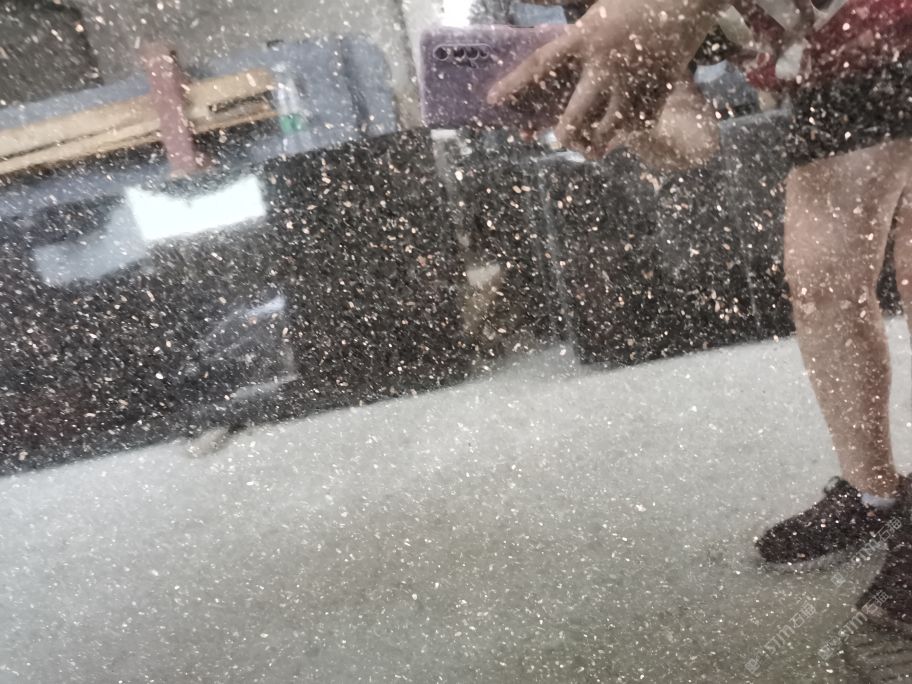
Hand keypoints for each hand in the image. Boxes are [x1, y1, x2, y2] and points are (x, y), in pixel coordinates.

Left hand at [488, 0, 723, 157]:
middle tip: (561, 138)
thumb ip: (563, 13)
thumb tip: (526, 1)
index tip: (492, 102)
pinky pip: (634, 128)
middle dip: (564, 135)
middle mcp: (604, 66)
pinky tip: (622, 131)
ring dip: (593, 143)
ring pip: (604, 133)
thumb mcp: (594, 3)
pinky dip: (625, 133)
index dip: (513, 85)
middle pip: (573, 119)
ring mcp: (631, 84)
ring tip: (589, 148)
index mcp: (585, 38)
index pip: (539, 66)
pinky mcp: (656, 95)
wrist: (689, 1)